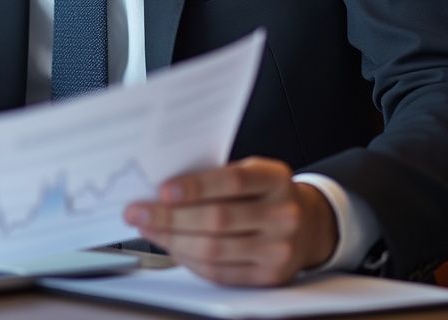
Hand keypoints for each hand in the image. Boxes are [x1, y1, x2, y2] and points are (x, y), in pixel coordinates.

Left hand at [123, 157, 337, 285]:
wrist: (309, 224)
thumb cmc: (265, 192)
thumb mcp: (251, 171)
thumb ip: (216, 175)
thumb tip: (163, 187)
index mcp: (275, 179)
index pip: (233, 181)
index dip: (195, 186)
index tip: (162, 190)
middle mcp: (283, 215)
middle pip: (218, 220)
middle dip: (170, 217)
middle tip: (138, 212)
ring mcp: (280, 250)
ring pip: (216, 250)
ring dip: (173, 241)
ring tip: (148, 230)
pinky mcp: (271, 277)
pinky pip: (221, 273)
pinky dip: (190, 261)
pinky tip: (172, 248)